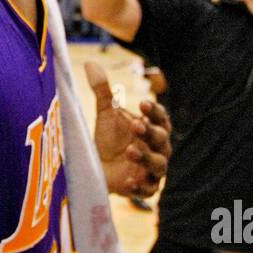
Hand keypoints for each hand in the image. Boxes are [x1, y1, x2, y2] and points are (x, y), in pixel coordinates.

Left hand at [85, 61, 171, 197]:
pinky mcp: (145, 187)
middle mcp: (158, 148)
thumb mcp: (105, 114)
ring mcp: (153, 170)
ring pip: (159, 165)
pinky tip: (128, 181)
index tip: (142, 103)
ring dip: (146, 157)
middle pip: (162, 140)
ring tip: (130, 151)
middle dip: (150, 132)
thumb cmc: (109, 139)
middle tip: (135, 125)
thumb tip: (90, 63)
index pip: (160, 117)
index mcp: (153, 127)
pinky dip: (140, 186)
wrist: (98, 167)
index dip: (154, 111)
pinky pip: (149, 189)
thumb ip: (102, 91)